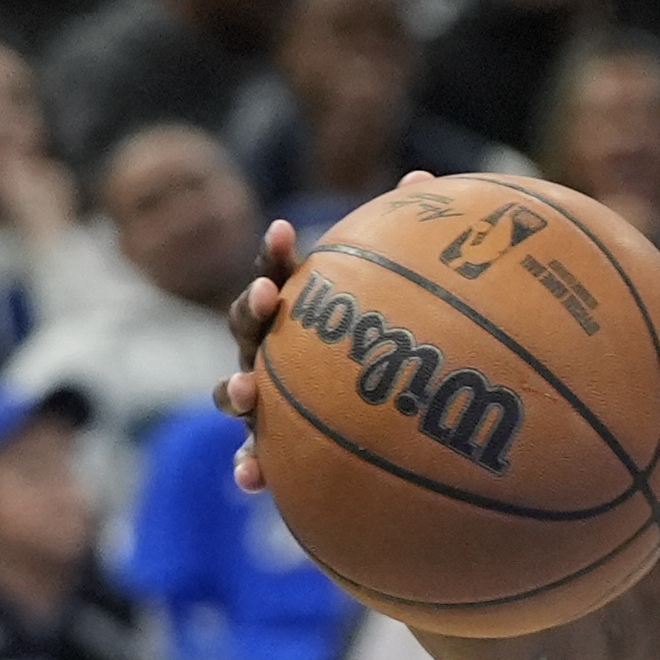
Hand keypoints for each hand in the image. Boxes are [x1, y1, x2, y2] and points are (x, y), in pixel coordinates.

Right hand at [218, 175, 433, 488]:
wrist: (367, 421)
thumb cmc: (374, 348)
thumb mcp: (387, 302)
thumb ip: (401, 244)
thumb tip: (425, 179)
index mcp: (294, 312)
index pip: (279, 273)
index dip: (278, 253)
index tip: (288, 230)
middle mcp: (270, 350)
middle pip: (248, 324)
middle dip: (252, 309)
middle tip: (268, 297)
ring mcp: (264, 397)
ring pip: (235, 391)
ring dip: (235, 389)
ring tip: (245, 390)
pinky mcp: (270, 447)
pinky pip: (255, 458)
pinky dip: (249, 466)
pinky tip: (251, 480)